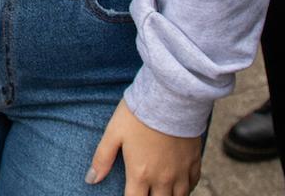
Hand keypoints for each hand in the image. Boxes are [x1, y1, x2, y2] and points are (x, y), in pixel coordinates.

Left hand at [87, 99, 201, 194]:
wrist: (171, 98)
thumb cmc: (138, 114)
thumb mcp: (113, 133)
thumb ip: (102, 158)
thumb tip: (90, 179)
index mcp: (140, 174)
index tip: (130, 194)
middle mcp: (162, 178)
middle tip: (144, 190)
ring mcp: (180, 172)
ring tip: (160, 192)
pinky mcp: (194, 162)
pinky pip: (192, 184)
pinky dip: (186, 188)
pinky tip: (179, 185)